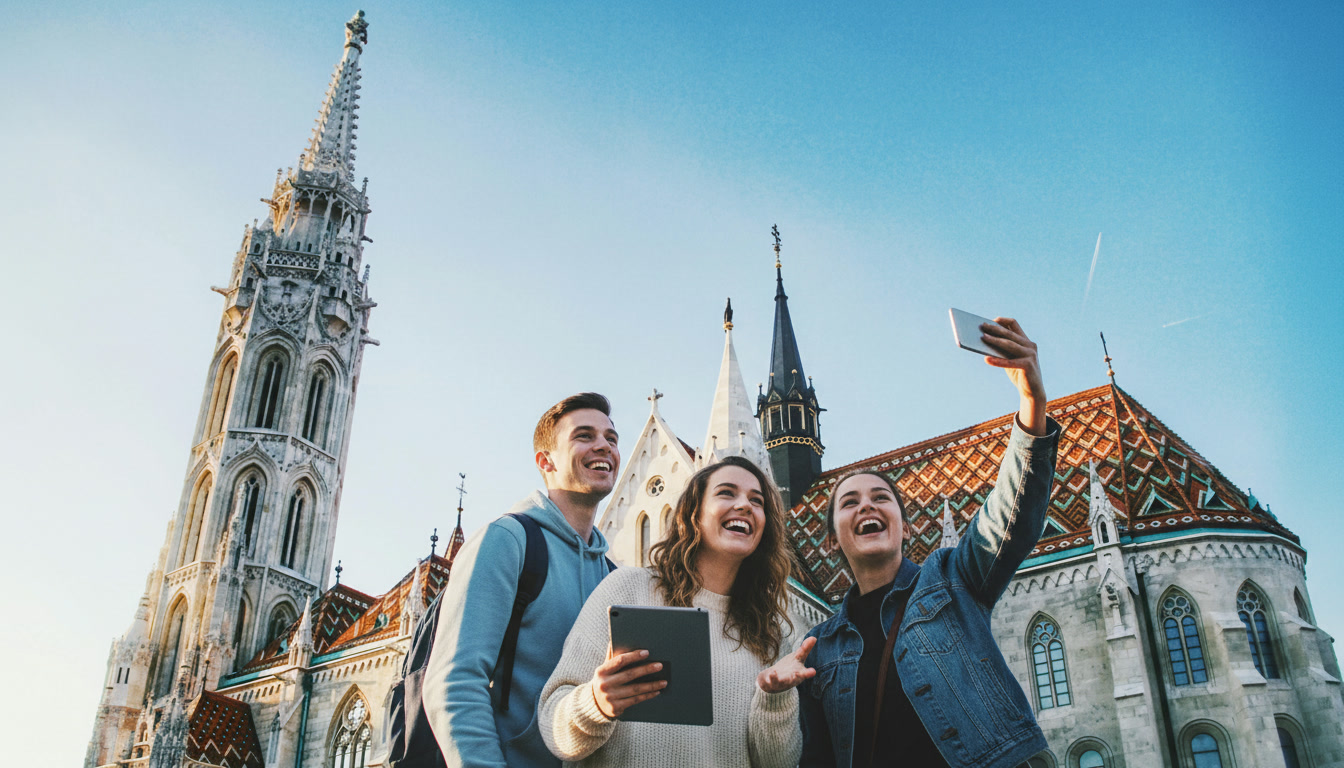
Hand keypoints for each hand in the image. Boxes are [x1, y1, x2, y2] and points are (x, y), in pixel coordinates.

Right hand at [591, 648, 666, 718]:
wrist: (594, 704)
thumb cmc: (604, 681)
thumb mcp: (604, 669)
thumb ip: (611, 656)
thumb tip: (614, 639)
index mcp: (601, 671)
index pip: (619, 661)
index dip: (633, 656)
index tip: (646, 652)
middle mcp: (605, 684)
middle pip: (630, 675)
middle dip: (646, 669)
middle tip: (659, 666)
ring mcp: (610, 697)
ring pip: (635, 689)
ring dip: (651, 685)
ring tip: (664, 682)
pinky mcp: (616, 708)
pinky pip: (635, 700)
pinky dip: (647, 695)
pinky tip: (656, 691)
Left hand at [757, 636, 817, 692]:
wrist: (774, 681)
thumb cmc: (790, 668)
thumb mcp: (798, 658)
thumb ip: (805, 649)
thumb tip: (814, 637)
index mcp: (799, 672)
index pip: (804, 672)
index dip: (808, 673)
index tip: (813, 672)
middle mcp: (791, 678)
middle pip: (794, 678)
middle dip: (797, 677)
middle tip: (800, 676)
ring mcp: (782, 681)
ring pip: (781, 681)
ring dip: (778, 678)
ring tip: (773, 673)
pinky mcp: (772, 682)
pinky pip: (771, 681)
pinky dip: (771, 678)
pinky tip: (770, 673)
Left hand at [980, 317, 1047, 434]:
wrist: (1032, 392)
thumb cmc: (1019, 374)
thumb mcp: (1010, 359)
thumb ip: (1001, 350)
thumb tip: (983, 340)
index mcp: (1026, 341)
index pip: (1014, 324)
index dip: (1002, 320)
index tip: (990, 320)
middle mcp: (1030, 345)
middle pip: (1009, 333)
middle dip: (994, 329)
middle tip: (981, 326)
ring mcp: (1031, 355)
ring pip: (1010, 344)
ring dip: (995, 340)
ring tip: (982, 338)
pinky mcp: (1028, 365)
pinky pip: (1010, 362)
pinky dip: (997, 360)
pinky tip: (986, 359)